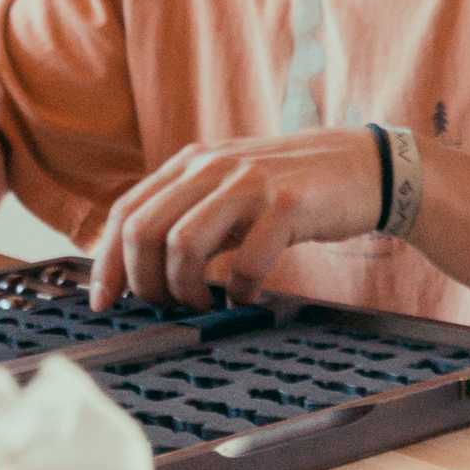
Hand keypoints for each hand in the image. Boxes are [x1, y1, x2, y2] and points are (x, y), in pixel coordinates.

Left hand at [85, 129, 384, 306]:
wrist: (365, 167)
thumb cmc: (291, 189)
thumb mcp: (230, 187)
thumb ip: (189, 211)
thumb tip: (137, 263)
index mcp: (192, 163)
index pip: (127, 212)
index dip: (106, 262)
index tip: (104, 302)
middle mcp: (214, 167)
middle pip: (145, 231)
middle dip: (145, 282)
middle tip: (166, 306)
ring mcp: (251, 184)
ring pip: (184, 246)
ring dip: (187, 289)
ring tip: (206, 302)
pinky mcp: (289, 205)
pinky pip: (246, 261)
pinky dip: (241, 290)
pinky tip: (250, 295)